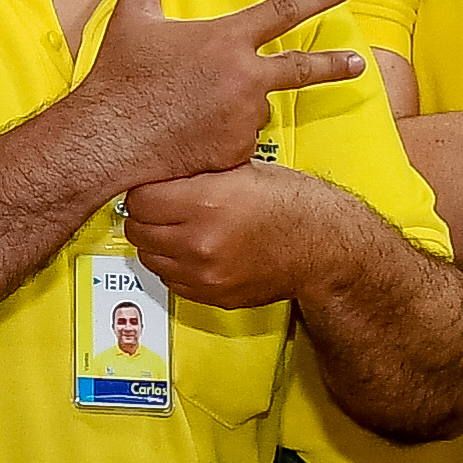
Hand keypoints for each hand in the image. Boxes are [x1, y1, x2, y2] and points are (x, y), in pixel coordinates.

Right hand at [61, 0, 365, 190]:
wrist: (107, 139)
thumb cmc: (120, 76)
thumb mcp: (134, 16)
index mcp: (227, 38)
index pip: (285, 9)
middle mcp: (246, 76)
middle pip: (302, 67)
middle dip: (335, 64)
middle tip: (357, 63)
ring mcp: (245, 116)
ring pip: (256, 106)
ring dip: (238, 104)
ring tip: (193, 111)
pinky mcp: (236, 151)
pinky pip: (239, 140)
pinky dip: (223, 136)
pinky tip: (190, 136)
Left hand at [122, 162, 337, 309]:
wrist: (325, 247)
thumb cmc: (292, 202)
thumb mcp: (243, 167)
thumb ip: (196, 170)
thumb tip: (158, 169)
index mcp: (205, 201)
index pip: (138, 198)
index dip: (144, 188)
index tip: (153, 185)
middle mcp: (199, 241)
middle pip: (137, 229)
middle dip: (145, 214)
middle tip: (162, 204)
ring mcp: (204, 274)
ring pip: (148, 257)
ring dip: (156, 241)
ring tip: (179, 226)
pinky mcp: (211, 295)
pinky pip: (169, 279)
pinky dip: (173, 264)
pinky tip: (193, 249)